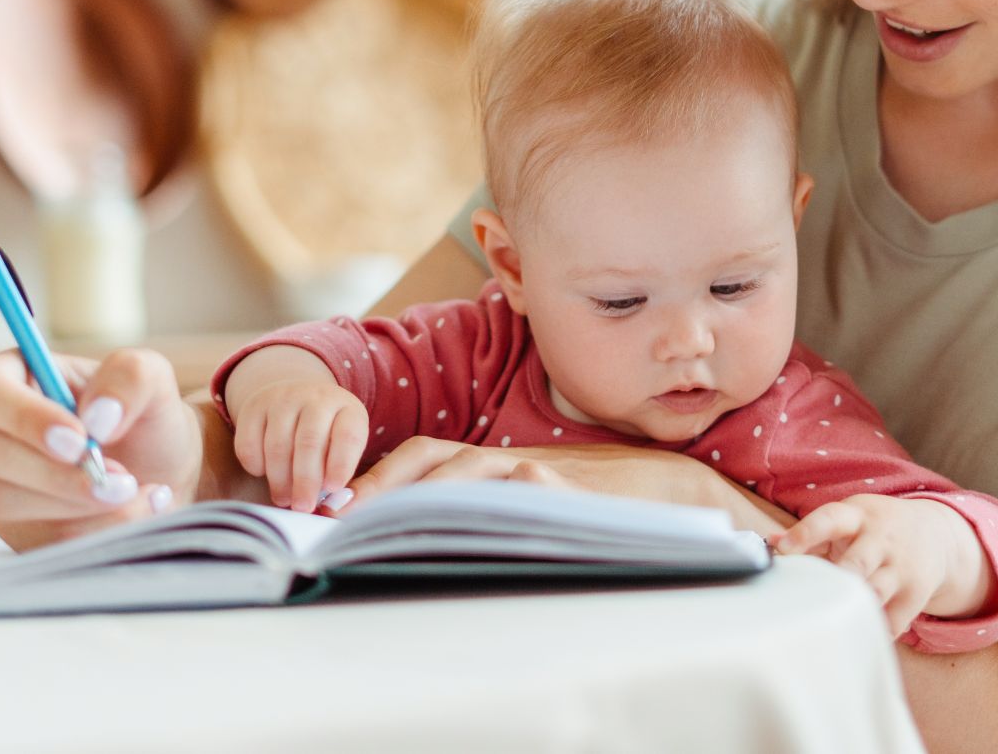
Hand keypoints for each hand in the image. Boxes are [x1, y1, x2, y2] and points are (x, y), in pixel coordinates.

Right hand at [0, 347, 201, 550]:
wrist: (162, 472)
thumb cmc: (146, 418)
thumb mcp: (153, 379)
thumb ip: (130, 376)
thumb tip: (95, 417)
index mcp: (15, 377)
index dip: (24, 416)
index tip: (79, 438)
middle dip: (59, 471)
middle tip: (120, 477)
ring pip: (5, 500)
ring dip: (77, 502)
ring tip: (132, 489)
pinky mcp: (15, 528)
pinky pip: (36, 538)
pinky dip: (93, 529)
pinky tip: (133, 509)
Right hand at [226, 367, 370, 514]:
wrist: (295, 399)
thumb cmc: (326, 437)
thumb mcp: (344, 447)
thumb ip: (341, 474)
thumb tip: (334, 506)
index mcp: (348, 409)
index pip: (348, 436)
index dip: (341, 464)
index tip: (333, 489)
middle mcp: (317, 398)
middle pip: (310, 442)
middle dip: (305, 480)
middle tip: (303, 506)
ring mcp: (284, 398)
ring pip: (278, 444)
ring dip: (280, 479)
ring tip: (283, 499)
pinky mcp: (255, 406)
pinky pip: (248, 442)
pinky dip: (255, 465)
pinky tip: (263, 474)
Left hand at [339, 438, 713, 515]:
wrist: (665, 490)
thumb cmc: (592, 501)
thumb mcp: (528, 499)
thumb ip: (482, 508)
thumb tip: (411, 539)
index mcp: (490, 460)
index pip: (419, 459)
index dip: (373, 478)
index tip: (332, 509)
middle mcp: (504, 459)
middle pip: (427, 461)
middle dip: (378, 487)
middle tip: (339, 519)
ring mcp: (533, 471)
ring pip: (460, 478)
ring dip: (415, 503)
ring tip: (378, 530)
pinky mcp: (563, 491)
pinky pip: (511, 497)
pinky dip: (477, 512)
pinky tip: (449, 532)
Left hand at [767, 494, 987, 636]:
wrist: (936, 535)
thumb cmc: (874, 530)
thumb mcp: (849, 519)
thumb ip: (811, 533)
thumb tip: (769, 543)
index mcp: (857, 515)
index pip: (829, 519)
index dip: (805, 533)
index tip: (782, 549)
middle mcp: (880, 539)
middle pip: (858, 560)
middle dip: (839, 577)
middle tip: (812, 594)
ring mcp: (901, 567)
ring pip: (876, 592)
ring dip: (855, 608)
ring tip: (830, 622)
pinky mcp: (916, 594)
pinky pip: (892, 621)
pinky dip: (873, 632)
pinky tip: (855, 636)